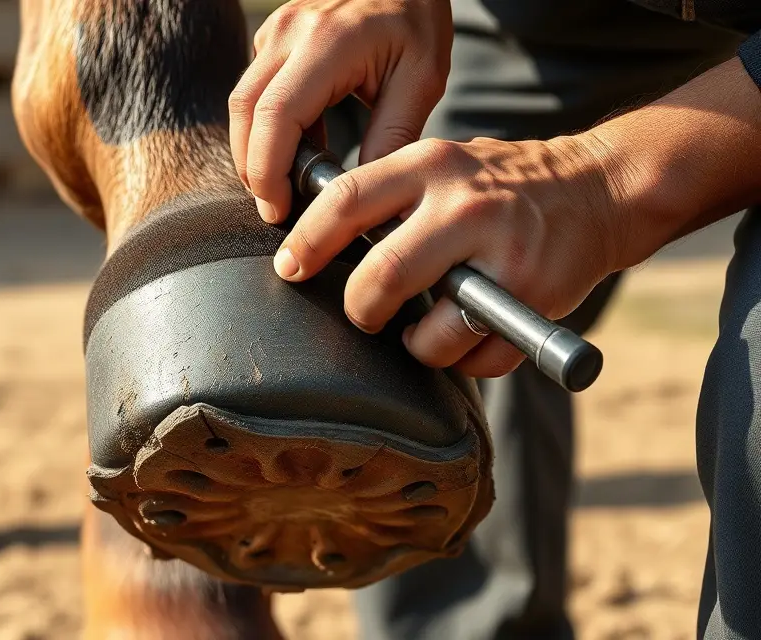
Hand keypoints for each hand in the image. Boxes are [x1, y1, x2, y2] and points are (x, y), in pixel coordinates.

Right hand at [229, 0, 451, 224]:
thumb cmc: (417, 20)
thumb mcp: (421, 81)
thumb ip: (390, 138)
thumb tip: (359, 194)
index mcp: (329, 43)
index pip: (276, 115)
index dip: (267, 170)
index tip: (278, 208)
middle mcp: (290, 32)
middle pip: (245, 111)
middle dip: (252, 168)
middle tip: (275, 206)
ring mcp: (276, 30)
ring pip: (242, 101)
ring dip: (255, 149)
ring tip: (286, 183)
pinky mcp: (272, 35)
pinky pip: (255, 88)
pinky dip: (266, 125)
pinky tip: (299, 146)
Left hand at [271, 136, 623, 377]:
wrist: (598, 188)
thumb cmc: (498, 185)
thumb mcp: (441, 164)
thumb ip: (389, 195)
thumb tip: (314, 244)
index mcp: (430, 165)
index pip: (347, 202)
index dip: (307, 241)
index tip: (289, 268)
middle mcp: (465, 206)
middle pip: (382, 277)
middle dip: (361, 309)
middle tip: (364, 313)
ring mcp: (503, 254)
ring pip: (430, 333)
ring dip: (416, 346)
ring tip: (421, 331)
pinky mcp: (534, 296)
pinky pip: (478, 358)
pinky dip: (463, 362)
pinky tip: (467, 339)